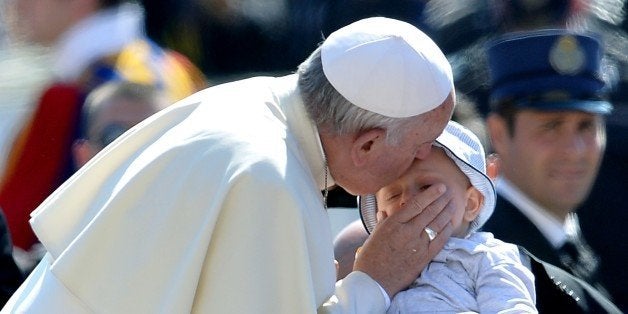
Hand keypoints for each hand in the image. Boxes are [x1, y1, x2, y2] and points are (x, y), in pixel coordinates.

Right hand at [353, 183, 454, 297]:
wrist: (373, 282)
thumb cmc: (370, 259)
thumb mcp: (373, 236)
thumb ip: (382, 222)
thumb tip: (384, 212)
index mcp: (393, 224)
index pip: (416, 204)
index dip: (430, 194)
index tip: (439, 187)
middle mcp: (407, 232)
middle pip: (429, 212)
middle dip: (441, 200)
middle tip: (449, 192)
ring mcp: (417, 245)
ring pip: (436, 224)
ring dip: (446, 213)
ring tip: (452, 204)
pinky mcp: (423, 258)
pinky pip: (439, 241)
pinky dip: (446, 231)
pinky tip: (450, 224)